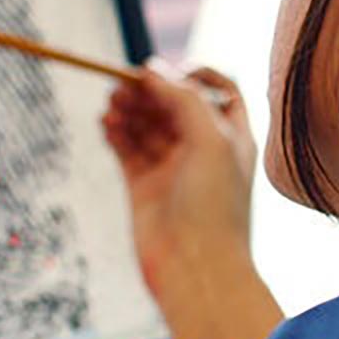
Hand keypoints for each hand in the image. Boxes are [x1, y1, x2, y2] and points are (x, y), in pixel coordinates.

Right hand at [101, 61, 280, 338]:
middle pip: (173, 103)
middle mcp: (202, 149)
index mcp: (231, 136)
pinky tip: (106, 123)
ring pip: (147, 124)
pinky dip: (116, 131)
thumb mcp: (212, 140)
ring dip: (130, 108)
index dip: (194, 74)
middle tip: (126, 84)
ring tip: (113, 103)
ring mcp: (171, 168)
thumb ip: (184, 98)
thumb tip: (153, 69)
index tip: (170, 73)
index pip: (217, 89)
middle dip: (150, 90)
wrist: (195, 270)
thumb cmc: (216, 208)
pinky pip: (127, 148)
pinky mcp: (143, 187)